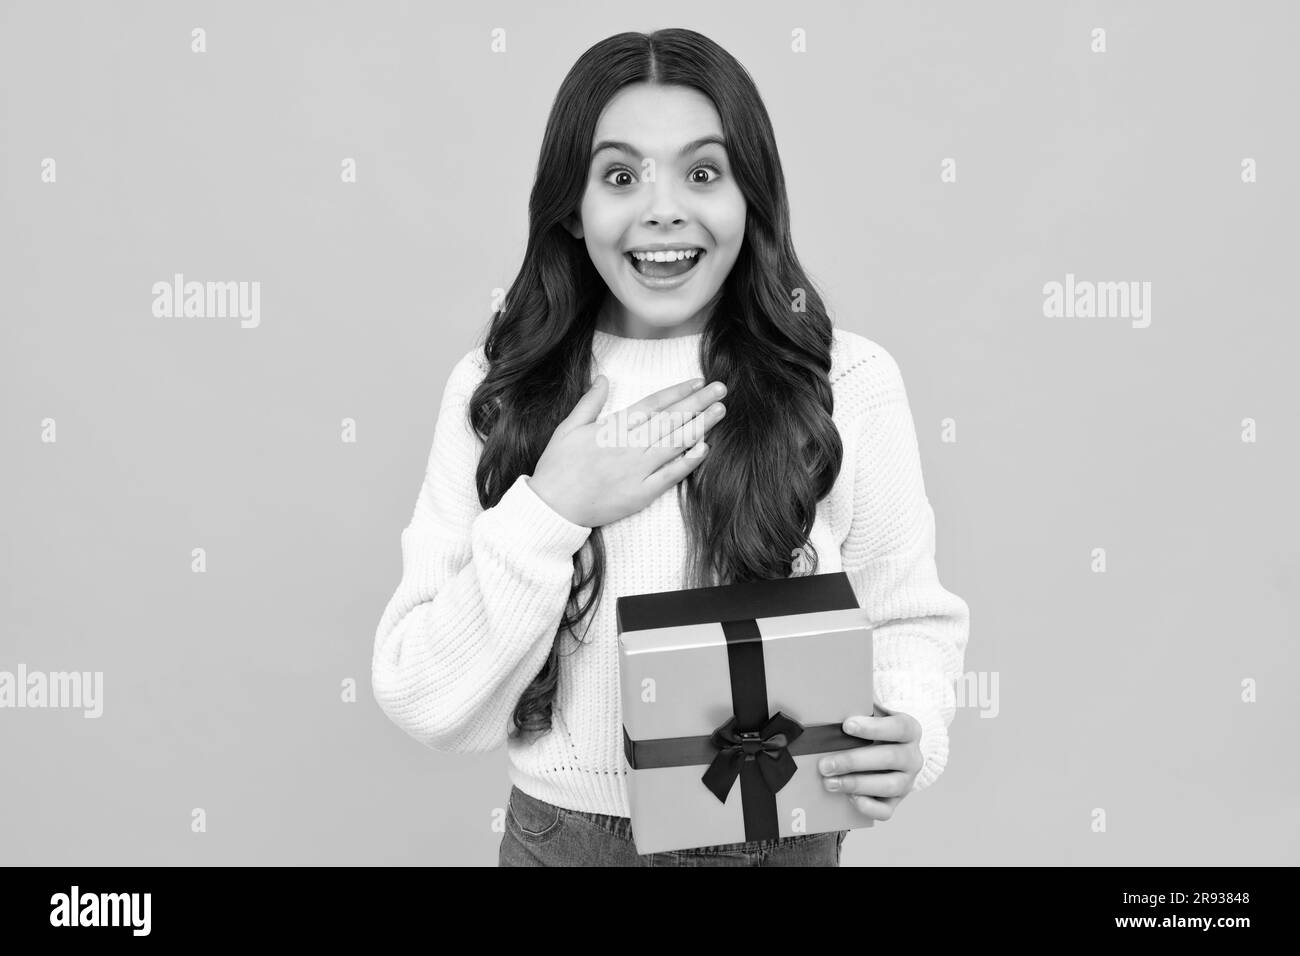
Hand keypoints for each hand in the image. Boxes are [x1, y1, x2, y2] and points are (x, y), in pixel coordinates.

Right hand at [528, 374, 726, 527]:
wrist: (552, 508)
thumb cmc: (557, 467)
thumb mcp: (567, 428)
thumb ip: (589, 402)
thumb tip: (603, 379)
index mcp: (613, 428)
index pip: (653, 404)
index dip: (678, 391)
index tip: (697, 382)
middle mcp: (629, 446)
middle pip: (670, 419)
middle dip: (698, 402)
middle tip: (721, 389)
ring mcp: (637, 471)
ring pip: (675, 443)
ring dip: (700, 426)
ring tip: (720, 411)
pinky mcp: (641, 494)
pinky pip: (670, 476)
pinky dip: (688, 462)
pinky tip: (704, 448)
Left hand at [817, 703, 922, 821]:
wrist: (893, 749)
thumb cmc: (875, 729)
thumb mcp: (872, 714)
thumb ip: (858, 711)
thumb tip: (830, 714)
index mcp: (910, 730)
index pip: (898, 727)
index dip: (873, 727)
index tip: (847, 725)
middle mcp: (912, 757)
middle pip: (889, 758)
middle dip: (853, 761)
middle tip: (826, 764)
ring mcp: (907, 781)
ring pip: (889, 786)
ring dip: (856, 784)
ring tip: (830, 782)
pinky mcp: (897, 801)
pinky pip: (886, 810)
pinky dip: (868, 806)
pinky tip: (850, 798)